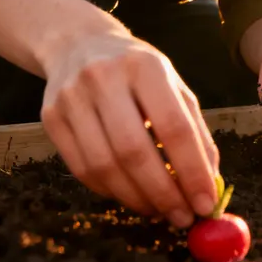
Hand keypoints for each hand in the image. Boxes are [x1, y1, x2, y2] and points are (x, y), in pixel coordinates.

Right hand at [39, 30, 219, 228]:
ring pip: (104, 166)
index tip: (206, 204)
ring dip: (136, 198)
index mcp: (145, 66)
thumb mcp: (173, 86)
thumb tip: (210, 185)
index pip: (173, 127)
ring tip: (158, 210)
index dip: (191, 171)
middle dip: (163, 193)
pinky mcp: (50, 117)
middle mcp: (104, 78)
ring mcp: (71, 97)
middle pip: (134, 151)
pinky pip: (81, 169)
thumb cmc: (137, 72)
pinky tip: (129, 194)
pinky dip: (110, 191)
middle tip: (182, 217)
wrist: (78, 44)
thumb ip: (195, 131)